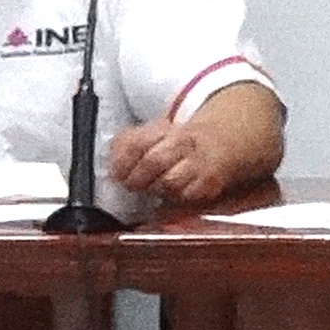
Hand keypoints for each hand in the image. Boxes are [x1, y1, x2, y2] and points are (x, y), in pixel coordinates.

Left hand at [107, 117, 235, 206]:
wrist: (217, 144)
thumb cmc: (174, 145)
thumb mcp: (150, 135)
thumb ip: (126, 144)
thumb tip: (113, 163)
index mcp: (162, 130)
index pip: (135, 144)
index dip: (122, 163)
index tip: (117, 174)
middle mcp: (181, 144)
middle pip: (153, 162)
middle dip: (137, 179)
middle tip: (133, 186)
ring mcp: (197, 164)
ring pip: (170, 182)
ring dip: (156, 189)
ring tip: (154, 188)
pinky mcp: (209, 184)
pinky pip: (187, 197)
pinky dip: (175, 200)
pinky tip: (172, 194)